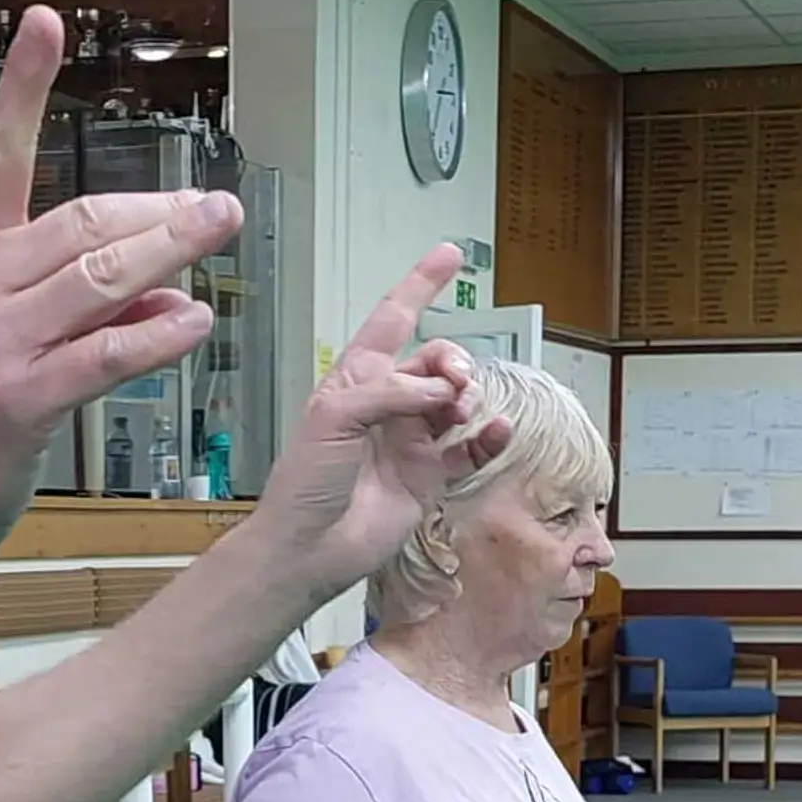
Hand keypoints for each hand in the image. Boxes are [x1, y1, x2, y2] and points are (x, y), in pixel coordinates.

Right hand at [0, 7, 242, 565]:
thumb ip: (75, 307)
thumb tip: (161, 284)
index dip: (23, 87)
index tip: (46, 24)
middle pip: (82, 222)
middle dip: (158, 209)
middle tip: (216, 204)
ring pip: (100, 277)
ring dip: (171, 250)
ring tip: (219, 232)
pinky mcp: (19, 401)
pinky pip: (104, 353)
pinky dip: (156, 333)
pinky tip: (193, 321)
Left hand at [248, 246, 513, 601]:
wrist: (309, 546)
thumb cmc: (306, 480)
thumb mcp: (336, 416)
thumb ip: (392, 391)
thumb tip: (445, 391)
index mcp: (356, 381)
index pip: (392, 320)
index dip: (419, 285)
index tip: (448, 254)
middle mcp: (386, 406)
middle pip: (436, 361)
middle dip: (454, 362)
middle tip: (454, 384)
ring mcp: (409, 441)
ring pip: (457, 401)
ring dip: (468, 397)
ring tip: (461, 413)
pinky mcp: (428, 478)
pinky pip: (470, 451)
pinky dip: (489, 438)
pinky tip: (496, 431)